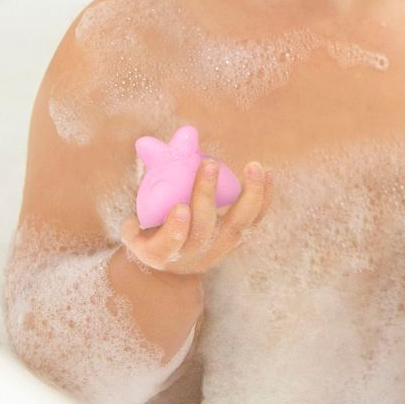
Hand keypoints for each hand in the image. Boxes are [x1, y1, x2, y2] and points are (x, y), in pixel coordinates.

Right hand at [119, 158, 272, 275]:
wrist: (173, 260)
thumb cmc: (151, 229)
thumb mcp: (137, 218)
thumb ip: (144, 186)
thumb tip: (144, 143)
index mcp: (159, 252)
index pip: (167, 246)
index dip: (175, 230)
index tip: (180, 208)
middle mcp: (192, 255)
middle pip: (203, 231)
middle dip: (206, 196)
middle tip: (210, 164)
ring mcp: (218, 249)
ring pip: (236, 226)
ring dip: (247, 195)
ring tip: (253, 166)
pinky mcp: (237, 240)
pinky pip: (254, 221)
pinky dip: (263, 198)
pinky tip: (267, 174)